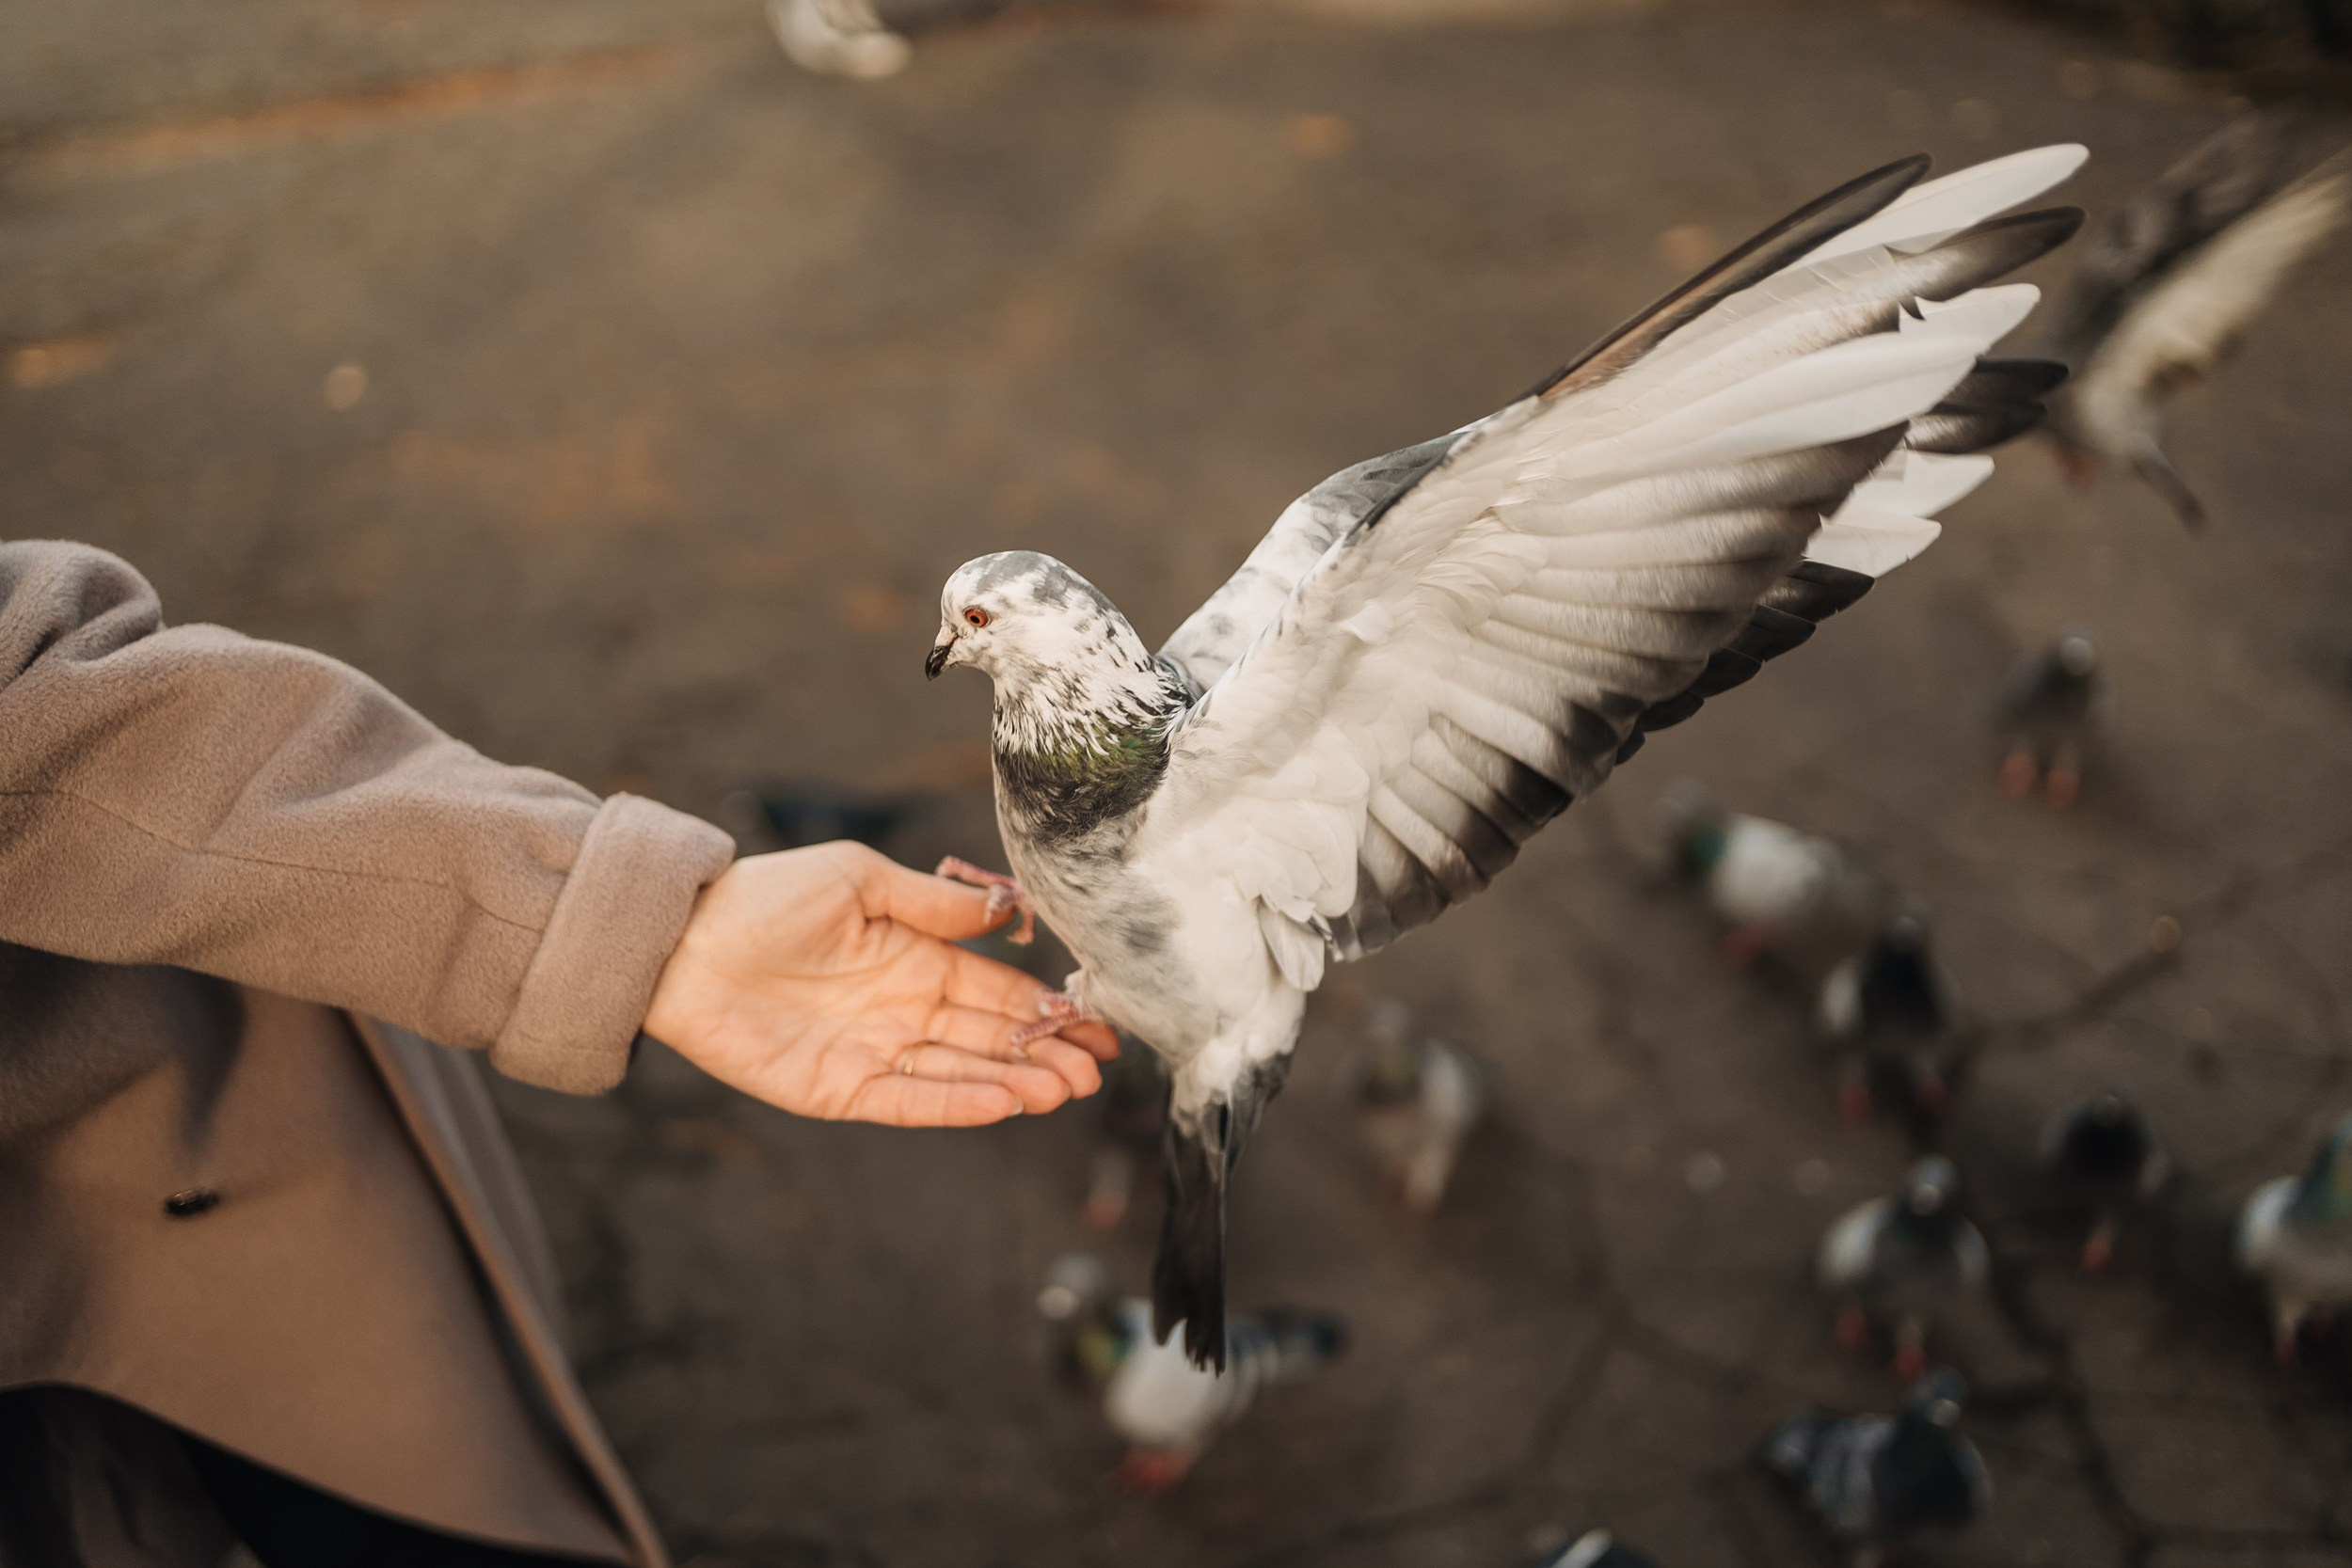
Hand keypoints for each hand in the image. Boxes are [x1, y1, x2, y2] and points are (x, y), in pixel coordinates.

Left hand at [643, 842, 1118, 1125]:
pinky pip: (909, 1102)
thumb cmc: (765, 897)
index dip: (1045, 1006)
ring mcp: (874, 1053)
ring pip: (960, 1073)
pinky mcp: (839, 1090)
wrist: (682, 941)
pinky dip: (956, 1103)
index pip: (995, 989)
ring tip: (1066, 1090)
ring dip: (1015, 1083)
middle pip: (989, 1038)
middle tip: (1097, 1068)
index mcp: (914, 958)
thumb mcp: (860, 880)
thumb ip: (934, 904)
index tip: (1097, 1019)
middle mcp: (902, 1010)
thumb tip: (1007, 911)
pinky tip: (1003, 1102)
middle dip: (1045, 1053)